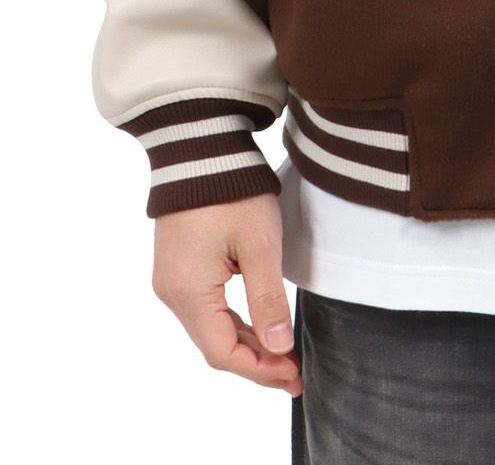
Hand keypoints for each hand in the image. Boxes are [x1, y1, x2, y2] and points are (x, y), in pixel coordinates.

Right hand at [151, 192, 301, 394]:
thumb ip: (268, 299)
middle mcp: (172, 292)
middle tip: (296, 373)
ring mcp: (173, 279)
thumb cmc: (233, 190)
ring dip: (247, 344)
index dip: (259, 370)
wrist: (202, 147)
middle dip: (257, 362)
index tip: (294, 375)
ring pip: (211, 328)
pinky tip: (260, 327)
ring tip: (284, 356)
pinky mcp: (180, 267)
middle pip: (215, 345)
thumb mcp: (260, 244)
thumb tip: (278, 348)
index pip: (223, 352)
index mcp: (188, 291)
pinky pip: (207, 308)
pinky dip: (234, 323)